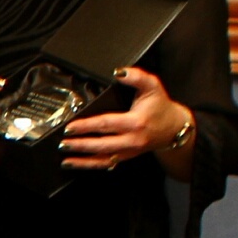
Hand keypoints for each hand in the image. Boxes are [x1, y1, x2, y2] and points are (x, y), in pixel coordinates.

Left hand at [62, 65, 187, 169]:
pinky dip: (90, 165)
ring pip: (102, 159)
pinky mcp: (126, 157)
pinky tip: (76, 164)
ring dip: (82, 160)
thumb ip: (137, 77)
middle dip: (80, 145)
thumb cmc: (160, 106)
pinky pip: (106, 164)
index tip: (71, 127)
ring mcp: (129, 151)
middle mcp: (132, 139)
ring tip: (65, 158)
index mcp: (136, 122)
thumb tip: (119, 72)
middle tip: (62, 143)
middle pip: (101, 144)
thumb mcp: (152, 86)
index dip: (87, 126)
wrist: (174, 128)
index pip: (106, 124)